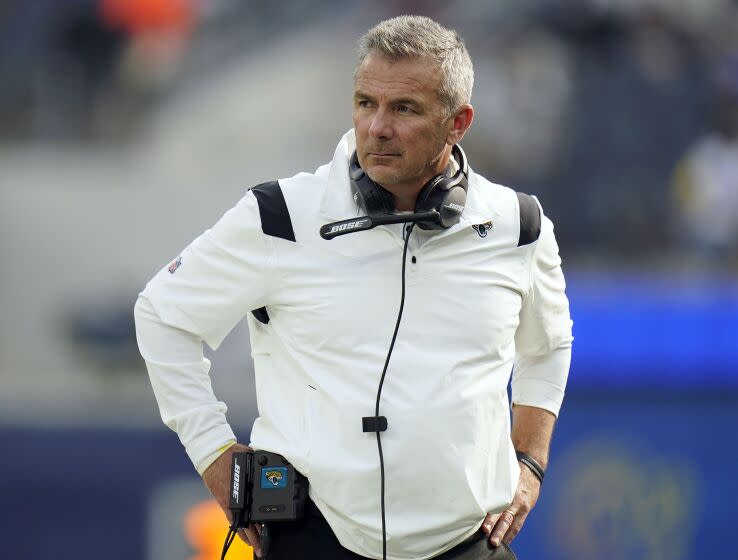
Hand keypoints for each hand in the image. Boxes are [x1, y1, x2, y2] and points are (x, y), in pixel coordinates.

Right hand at [202, 443, 262, 557]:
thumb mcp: (250, 456)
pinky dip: (238, 528)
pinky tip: (244, 535)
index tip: (265, 534)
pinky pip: (231, 518)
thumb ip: (260, 464)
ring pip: (239, 523)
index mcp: (240, 490)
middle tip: (262, 549)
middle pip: (246, 523)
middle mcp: (233, 499)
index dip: (258, 525)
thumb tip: (273, 463)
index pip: (251, 512)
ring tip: (255, 547)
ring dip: (248, 535)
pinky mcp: (223, 501)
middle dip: (255, 536)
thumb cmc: (231, 453)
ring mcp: (228, 501)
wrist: (212, 453)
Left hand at [481, 462, 540, 547]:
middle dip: (495, 525)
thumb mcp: (502, 475)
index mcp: (506, 488)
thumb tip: (475, 492)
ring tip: (495, 543)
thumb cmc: (512, 471)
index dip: (489, 513)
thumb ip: (491, 485)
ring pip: (511, 522)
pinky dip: (511, 534)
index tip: (480, 521)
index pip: (497, 503)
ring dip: (503, 534)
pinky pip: (518, 525)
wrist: (532, 469)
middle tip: (486, 533)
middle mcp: (514, 498)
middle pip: (504, 514)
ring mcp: (521, 506)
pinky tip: (505, 541)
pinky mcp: (526, 510)